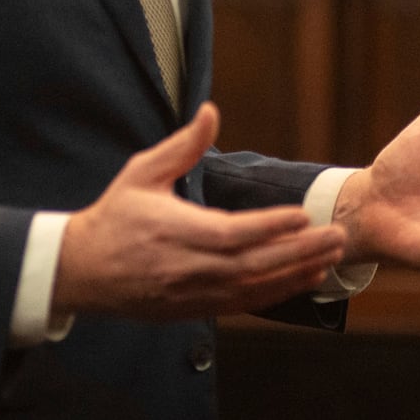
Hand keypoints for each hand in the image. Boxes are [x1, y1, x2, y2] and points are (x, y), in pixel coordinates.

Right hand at [52, 103, 345, 320]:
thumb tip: (210, 111)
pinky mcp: (195, 309)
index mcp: (175, 232)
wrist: (82, 271)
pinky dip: (278, 294)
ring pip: (253, 289)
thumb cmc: (115, 216)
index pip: (231, 234)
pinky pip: (244, 304)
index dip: (269, 227)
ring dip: (296, 274)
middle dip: (299, 252)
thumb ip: (182, 146)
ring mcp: (192, 294)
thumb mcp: (142, 172)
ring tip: (332, 257)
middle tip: (337, 237)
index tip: (303, 215)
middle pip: (252, 266)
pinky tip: (305, 279)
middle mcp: (187, 268)